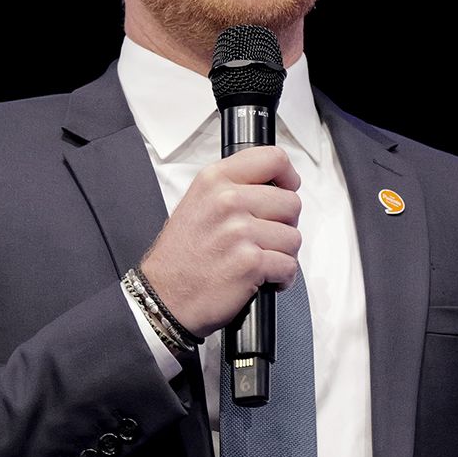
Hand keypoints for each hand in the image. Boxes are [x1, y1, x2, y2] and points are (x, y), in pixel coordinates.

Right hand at [139, 145, 301, 336]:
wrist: (164, 297)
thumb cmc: (180, 256)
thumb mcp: (197, 203)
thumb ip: (233, 187)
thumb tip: (274, 187)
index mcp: (215, 180)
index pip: (273, 159)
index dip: (288, 177)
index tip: (286, 189)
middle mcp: (227, 201)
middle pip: (291, 203)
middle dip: (285, 225)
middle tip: (266, 238)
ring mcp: (240, 232)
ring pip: (293, 237)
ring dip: (282, 254)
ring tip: (259, 260)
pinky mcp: (251, 263)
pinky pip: (289, 266)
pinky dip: (281, 278)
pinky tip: (262, 278)